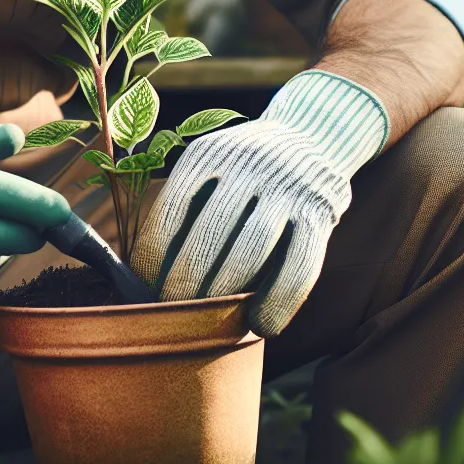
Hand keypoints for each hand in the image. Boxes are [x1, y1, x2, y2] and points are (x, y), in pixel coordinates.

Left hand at [131, 71, 386, 335]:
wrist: (312, 137)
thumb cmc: (245, 169)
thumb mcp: (211, 166)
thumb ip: (187, 205)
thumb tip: (145, 273)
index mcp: (209, 153)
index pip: (172, 208)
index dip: (154, 254)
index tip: (144, 287)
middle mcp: (247, 165)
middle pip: (208, 233)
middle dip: (184, 281)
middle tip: (172, 312)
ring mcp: (286, 189)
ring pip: (248, 252)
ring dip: (223, 293)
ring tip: (207, 322)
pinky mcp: (319, 215)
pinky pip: (298, 269)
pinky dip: (277, 302)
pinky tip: (261, 325)